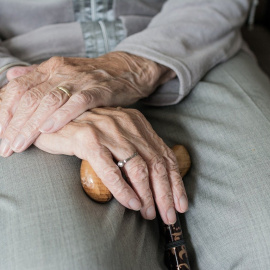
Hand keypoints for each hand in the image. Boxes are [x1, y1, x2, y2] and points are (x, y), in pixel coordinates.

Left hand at [0, 52, 175, 156]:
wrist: (124, 70)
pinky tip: (48, 130)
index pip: (18, 88)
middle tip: (4, 147)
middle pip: (30, 98)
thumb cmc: (92, 77)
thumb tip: (11, 76)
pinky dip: (61, 116)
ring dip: (31, 125)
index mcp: (49, 69)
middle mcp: (61, 72)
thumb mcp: (62, 71)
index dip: (4, 111)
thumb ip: (37, 75)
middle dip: (13, 125)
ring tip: (19, 145)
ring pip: (49, 102)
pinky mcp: (98, 90)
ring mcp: (79, 81)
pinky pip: (77, 103)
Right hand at [33, 107, 187, 224]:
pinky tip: (131, 204)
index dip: (175, 182)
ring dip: (147, 194)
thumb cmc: (86, 134)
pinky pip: (111, 170)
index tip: (181, 204)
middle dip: (165, 194)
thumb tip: (155, 179)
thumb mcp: (117, 137)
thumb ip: (135, 150)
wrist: (53, 120)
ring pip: (137, 168)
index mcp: (137, 123)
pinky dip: (123, 190)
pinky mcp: (88, 140)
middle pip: (155, 163)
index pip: (164, 155)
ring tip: (149, 213)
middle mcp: (126, 123)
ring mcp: (108, 131)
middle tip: (168, 216)